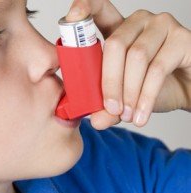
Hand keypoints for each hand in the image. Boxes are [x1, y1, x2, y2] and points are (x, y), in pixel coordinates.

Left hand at [66, 0, 190, 129]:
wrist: (189, 91)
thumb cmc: (156, 86)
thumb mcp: (125, 96)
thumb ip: (108, 106)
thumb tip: (96, 121)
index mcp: (119, 29)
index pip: (100, 9)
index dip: (85, 7)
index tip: (72, 16)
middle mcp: (139, 22)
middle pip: (115, 44)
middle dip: (110, 82)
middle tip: (110, 108)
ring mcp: (162, 26)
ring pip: (136, 57)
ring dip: (129, 92)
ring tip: (127, 115)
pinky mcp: (182, 38)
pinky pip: (157, 69)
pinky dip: (146, 96)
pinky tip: (141, 114)